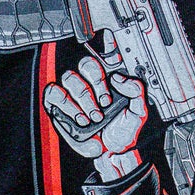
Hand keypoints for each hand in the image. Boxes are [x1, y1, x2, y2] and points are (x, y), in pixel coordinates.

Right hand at [42, 50, 147, 179]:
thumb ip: (136, 91)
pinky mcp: (58, 104)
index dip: (106, 43)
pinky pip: (55, 94)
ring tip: (94, 117)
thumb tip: (118, 78)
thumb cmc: (123, 129)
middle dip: (96, 84)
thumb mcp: (139, 111)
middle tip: (105, 104)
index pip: (106, 52)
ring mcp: (73, 92)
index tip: (110, 44)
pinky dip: (68, 106)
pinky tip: (80, 117)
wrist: (113, 151)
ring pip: (70, 78)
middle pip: (86, 64)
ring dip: (84, 99)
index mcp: (110, 78)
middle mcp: (90, 81)